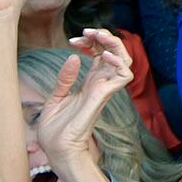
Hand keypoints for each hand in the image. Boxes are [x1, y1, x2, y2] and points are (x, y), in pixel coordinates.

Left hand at [38, 29, 133, 164]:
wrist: (56, 149)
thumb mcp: (56, 98)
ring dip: (115, 44)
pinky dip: (117, 61)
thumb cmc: (56, 129)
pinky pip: (123, 75)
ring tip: (99, 36)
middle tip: (88, 31)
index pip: (102, 54)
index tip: (75, 39)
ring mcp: (104, 89)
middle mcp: (101, 84)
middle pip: (117, 53)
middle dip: (106, 36)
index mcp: (91, 83)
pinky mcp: (103, 96)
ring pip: (125, 60)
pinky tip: (103, 54)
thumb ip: (65, 79)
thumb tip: (73, 57)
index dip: (92, 41)